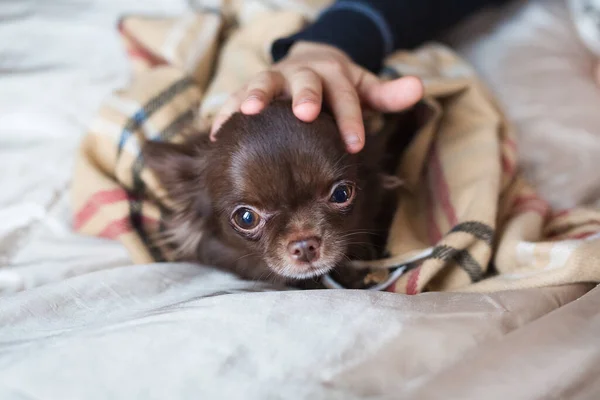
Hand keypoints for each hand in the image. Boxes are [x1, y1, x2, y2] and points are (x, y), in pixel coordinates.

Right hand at [210, 42, 423, 152]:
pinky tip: (218, 131)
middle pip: (306, 82)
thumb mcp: (365, 87)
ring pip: (265, 82)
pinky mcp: (253, 88)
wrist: (309, 63)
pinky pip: (236, 97)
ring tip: (248, 111)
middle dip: (306, 97)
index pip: (346, 95)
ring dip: (256, 95)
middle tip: (306, 113)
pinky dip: (228, 112)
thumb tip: (419, 88)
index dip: (351, 118)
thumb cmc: (339, 86)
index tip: (355, 144)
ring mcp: (276, 79)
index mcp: (334, 74)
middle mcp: (303, 74)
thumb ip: (387, 94)